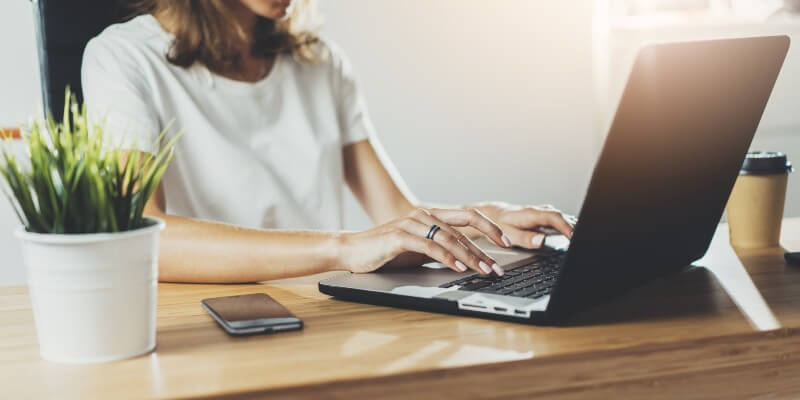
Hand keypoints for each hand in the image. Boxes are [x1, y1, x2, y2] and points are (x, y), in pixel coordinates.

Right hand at [339, 208, 510, 275]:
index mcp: (431, 216)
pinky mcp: (400, 236)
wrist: (352, 250)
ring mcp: (412, 223)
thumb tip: (466, 259)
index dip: (490, 227)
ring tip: (484, 271)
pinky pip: (430, 246)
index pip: (468, 216)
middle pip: (464, 227)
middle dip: (485, 248)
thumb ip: (440, 249)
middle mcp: (424, 215)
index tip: (507, 242)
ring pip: (450, 238)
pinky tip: (459, 268)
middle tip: (499, 266)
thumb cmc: (385, 251)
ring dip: (470, 256)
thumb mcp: (418, 250)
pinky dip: (448, 258)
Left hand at [475, 202, 574, 248]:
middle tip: (582, 239)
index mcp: (531, 213)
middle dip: (574, 227)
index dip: (566, 227)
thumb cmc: (499, 224)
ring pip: (561, 217)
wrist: (493, 214)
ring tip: (580, 238)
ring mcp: (541, 212)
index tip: (574, 238)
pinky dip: (566, 225)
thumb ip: (525, 238)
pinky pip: (558, 219)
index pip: (554, 217)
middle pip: (561, 216)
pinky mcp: (542, 216)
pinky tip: (571, 234)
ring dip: (572, 225)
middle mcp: (538, 211)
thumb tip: (542, 240)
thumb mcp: (509, 234)